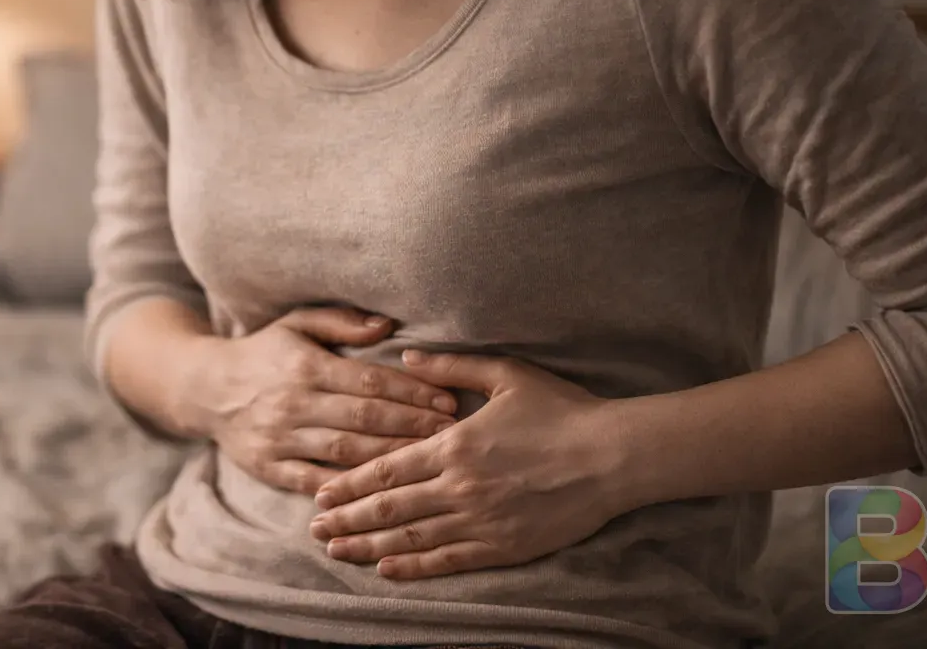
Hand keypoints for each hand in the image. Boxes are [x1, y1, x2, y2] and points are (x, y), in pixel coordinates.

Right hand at [191, 309, 460, 495]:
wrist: (205, 388)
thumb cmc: (264, 352)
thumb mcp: (297, 324)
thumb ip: (342, 322)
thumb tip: (388, 326)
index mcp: (305, 366)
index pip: (369, 381)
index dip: (411, 392)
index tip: (447, 400)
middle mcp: (293, 402)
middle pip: (364, 418)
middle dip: (412, 425)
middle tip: (452, 433)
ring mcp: (279, 438)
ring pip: (346, 451)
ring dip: (391, 456)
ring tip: (429, 459)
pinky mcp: (269, 467)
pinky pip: (314, 481)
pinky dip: (346, 487)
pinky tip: (379, 490)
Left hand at [306, 350, 627, 578]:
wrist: (612, 455)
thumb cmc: (560, 410)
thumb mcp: (504, 373)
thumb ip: (450, 367)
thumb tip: (405, 357)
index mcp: (454, 443)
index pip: (387, 468)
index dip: (350, 483)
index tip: (319, 492)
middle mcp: (460, 486)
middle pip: (390, 507)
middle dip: (347, 519)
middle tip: (314, 529)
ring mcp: (481, 520)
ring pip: (412, 538)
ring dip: (369, 545)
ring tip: (336, 552)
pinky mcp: (504, 546)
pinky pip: (449, 560)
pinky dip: (414, 566)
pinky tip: (387, 569)